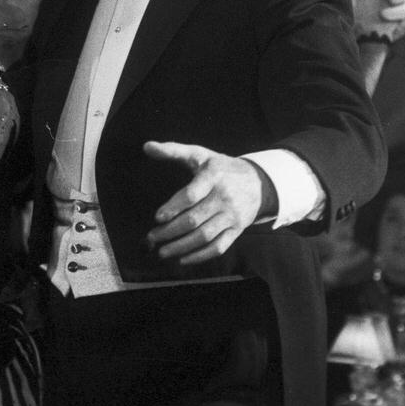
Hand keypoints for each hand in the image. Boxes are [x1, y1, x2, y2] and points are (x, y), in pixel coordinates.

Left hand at [144, 141, 272, 265]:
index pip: (192, 194)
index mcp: (213, 175)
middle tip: (152, 238)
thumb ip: (173, 150)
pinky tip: (183, 259)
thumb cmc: (220, 167)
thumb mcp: (200, 154)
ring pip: (205, 236)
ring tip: (162, 251)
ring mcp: (232, 215)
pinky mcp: (237, 229)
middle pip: (195, 219)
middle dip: (171, 231)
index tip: (158, 217)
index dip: (174, 207)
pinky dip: (200, 256)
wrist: (257, 182)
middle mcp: (224, 196)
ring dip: (181, 247)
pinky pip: (219, 247)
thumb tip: (146, 146)